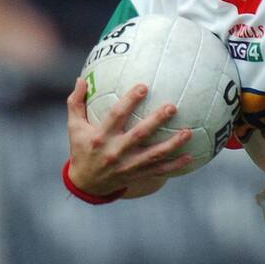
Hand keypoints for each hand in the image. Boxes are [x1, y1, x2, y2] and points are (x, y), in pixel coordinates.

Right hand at [66, 77, 193, 196]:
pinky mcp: (137, 175)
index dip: (129, 101)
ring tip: (188, 132)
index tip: (144, 86)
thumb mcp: (74, 128)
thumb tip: (80, 79)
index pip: (116, 116)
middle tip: (172, 107)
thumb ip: (76, 103)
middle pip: (139, 135)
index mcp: (100, 137)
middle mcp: (115, 152)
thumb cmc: (82, 149)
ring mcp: (128, 165)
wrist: (87, 184)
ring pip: (153, 155)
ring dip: (172, 144)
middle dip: (156, 121)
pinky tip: (190, 156)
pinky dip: (175, 165)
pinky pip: (159, 171)